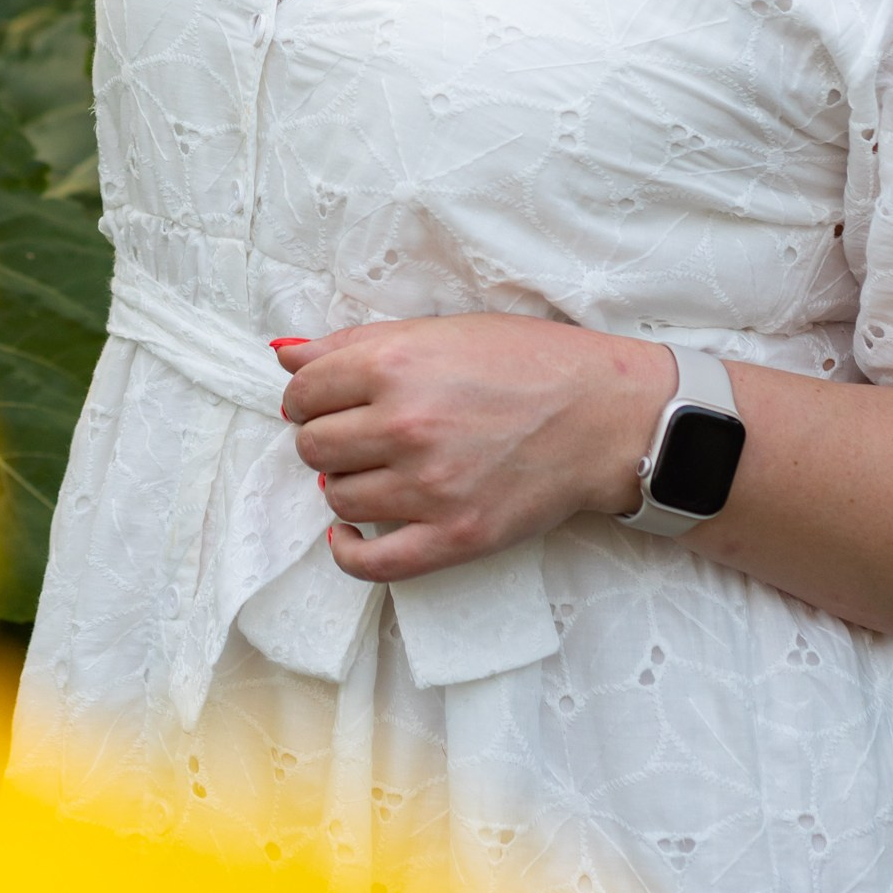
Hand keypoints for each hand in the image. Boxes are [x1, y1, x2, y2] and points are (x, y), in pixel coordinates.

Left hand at [274, 317, 677, 583]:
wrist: (605, 415)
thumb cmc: (529, 362)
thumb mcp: (441, 330)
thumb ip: (356, 344)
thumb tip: (286, 357)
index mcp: (396, 365)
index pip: (305, 391)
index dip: (308, 396)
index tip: (324, 400)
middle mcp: (406, 426)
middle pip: (313, 446)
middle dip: (325, 437)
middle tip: (356, 433)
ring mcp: (429, 487)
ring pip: (336, 497)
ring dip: (344, 483)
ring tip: (375, 469)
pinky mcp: (455, 536)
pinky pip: (372, 562)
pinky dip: (347, 551)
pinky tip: (349, 533)